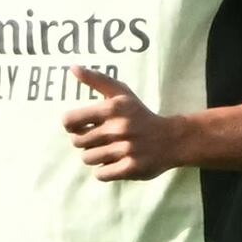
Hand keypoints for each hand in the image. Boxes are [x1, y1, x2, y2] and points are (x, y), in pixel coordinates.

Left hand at [62, 68, 185, 181]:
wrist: (171, 139)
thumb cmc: (140, 115)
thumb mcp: (121, 93)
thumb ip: (96, 80)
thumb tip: (72, 67)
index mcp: (112, 108)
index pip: (70, 120)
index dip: (70, 125)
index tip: (78, 126)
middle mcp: (118, 128)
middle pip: (78, 141)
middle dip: (84, 141)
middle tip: (97, 139)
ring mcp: (125, 149)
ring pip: (87, 158)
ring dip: (93, 156)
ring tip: (106, 150)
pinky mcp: (130, 168)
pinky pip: (100, 174)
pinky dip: (103, 170)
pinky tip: (113, 163)